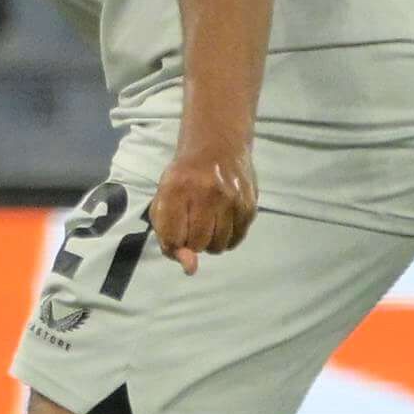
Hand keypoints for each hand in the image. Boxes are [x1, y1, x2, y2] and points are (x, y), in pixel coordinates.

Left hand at [148, 146, 256, 272]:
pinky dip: (227, 239)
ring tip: (208, 224)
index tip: (175, 233)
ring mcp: (231, 199)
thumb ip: (167, 234)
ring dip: (210, 243)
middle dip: (192, 242)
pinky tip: (222, 224)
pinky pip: (236, 240)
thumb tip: (190, 268)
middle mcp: (205, 193)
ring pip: (218, 246)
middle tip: (192, 225)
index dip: (172, 242)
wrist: (217, 145)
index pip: (172, 237)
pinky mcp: (249, 205)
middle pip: (197, 244)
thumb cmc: (184, 176)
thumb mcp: (164, 198)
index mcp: (176, 189)